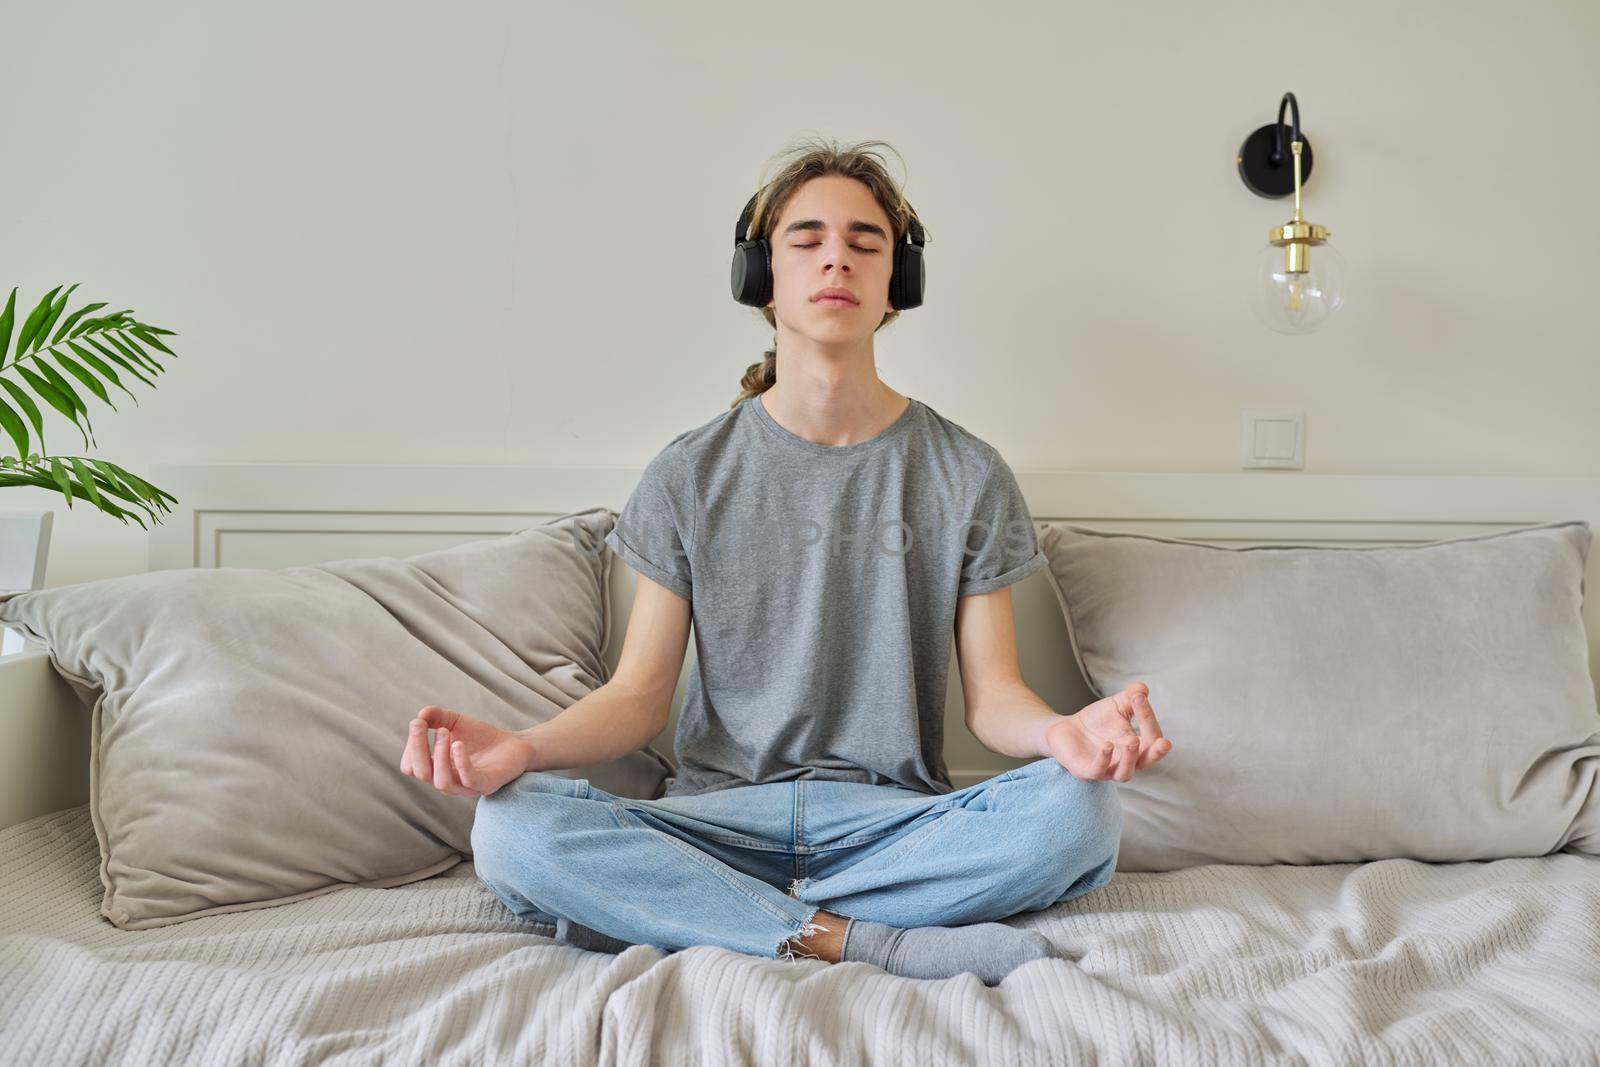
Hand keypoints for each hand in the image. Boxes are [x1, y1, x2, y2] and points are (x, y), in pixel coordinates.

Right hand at [399, 704, 534, 796]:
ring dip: (438, 755)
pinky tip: (459, 744)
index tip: (418, 723)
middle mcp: (448, 781)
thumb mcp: (455, 722)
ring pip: (441, 782)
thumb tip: (420, 715)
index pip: (411, 766)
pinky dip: (460, 762)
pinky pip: (468, 780)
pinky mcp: (486, 785)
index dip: (411, 746)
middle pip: (421, 774)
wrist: (515, 745)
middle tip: (421, 724)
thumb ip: (436, 717)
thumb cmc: (482, 737)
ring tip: (444, 732)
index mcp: (436, 770)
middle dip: (418, 748)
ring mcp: (466, 787)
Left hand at [1043, 681, 1172, 781]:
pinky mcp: (1086, 771)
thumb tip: (1142, 688)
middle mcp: (1125, 762)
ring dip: (1130, 758)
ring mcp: (1106, 769)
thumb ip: (1130, 698)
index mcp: (1137, 747)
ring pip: (1124, 773)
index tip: (1139, 698)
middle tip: (1164, 743)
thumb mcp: (1115, 705)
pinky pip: (1097, 771)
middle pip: (1146, 762)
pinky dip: (1103, 760)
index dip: (1148, 719)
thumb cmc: (1096, 720)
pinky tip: (1106, 746)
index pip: (1152, 737)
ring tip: (1132, 741)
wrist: (1066, 729)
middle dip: (1156, 754)